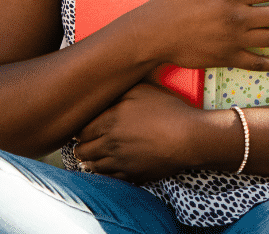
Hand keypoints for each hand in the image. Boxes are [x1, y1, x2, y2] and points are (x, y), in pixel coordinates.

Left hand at [72, 83, 198, 182]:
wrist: (188, 138)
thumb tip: (103, 95)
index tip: (83, 127)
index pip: (80, 131)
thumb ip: (118, 92)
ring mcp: (121, 163)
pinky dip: (106, 172)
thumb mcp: (141, 90)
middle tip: (85, 142)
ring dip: (90, 161)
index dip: (79, 130)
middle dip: (81, 146)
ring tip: (94, 155)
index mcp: (109, 122)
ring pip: (93, 167)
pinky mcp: (133, 175)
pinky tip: (110, 165)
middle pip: (82, 151)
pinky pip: (110, 178)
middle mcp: (110, 145)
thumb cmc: (167, 110)